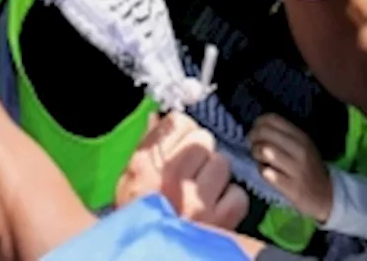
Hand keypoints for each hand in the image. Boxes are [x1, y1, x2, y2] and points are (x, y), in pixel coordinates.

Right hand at [116, 113, 249, 228]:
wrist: (147, 255)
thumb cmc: (136, 218)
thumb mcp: (129, 180)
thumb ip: (146, 146)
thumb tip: (159, 118)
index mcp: (145, 164)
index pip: (178, 122)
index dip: (182, 131)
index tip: (180, 142)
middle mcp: (172, 177)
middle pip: (203, 139)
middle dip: (199, 152)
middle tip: (191, 171)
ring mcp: (197, 198)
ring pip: (222, 163)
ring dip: (215, 176)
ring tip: (202, 191)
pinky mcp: (220, 219)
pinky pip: (237, 194)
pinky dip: (230, 201)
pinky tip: (215, 208)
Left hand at [249, 115, 333, 221]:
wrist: (325, 195)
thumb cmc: (308, 167)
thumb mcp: (302, 146)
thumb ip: (283, 135)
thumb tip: (257, 128)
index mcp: (301, 136)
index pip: (273, 119)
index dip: (258, 123)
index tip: (256, 130)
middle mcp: (300, 150)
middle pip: (265, 132)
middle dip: (253, 138)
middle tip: (253, 145)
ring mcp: (296, 169)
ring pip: (265, 150)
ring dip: (256, 153)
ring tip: (259, 159)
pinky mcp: (291, 187)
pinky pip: (267, 173)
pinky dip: (262, 171)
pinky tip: (266, 173)